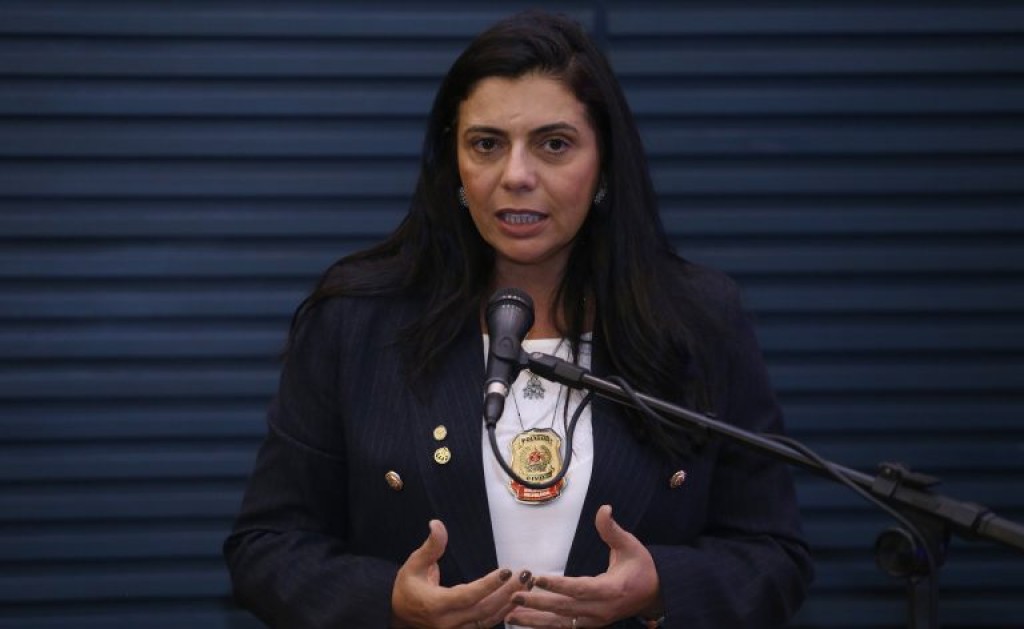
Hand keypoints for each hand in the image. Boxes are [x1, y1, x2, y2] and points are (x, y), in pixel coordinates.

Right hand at [392, 519, 528, 628]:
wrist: (397, 613)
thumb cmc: (406, 587)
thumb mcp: (414, 564)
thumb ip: (431, 546)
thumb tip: (437, 524)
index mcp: (436, 605)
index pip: (468, 596)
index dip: (489, 585)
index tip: (507, 571)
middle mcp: (447, 622)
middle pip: (484, 609)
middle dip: (508, 593)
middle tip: (525, 575)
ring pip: (488, 620)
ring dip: (509, 603)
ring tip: (527, 586)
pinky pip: (486, 625)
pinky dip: (502, 613)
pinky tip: (516, 600)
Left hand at [505, 505, 661, 627]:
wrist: (654, 594)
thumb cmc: (641, 567)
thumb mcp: (631, 545)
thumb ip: (613, 530)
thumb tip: (604, 508)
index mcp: (611, 590)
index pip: (581, 589)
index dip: (559, 586)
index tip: (538, 579)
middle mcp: (601, 610)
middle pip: (565, 608)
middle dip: (538, 604)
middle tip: (515, 596)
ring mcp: (594, 620)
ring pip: (561, 623)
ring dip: (535, 620)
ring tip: (510, 616)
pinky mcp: (588, 623)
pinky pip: (563, 627)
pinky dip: (543, 625)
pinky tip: (524, 622)